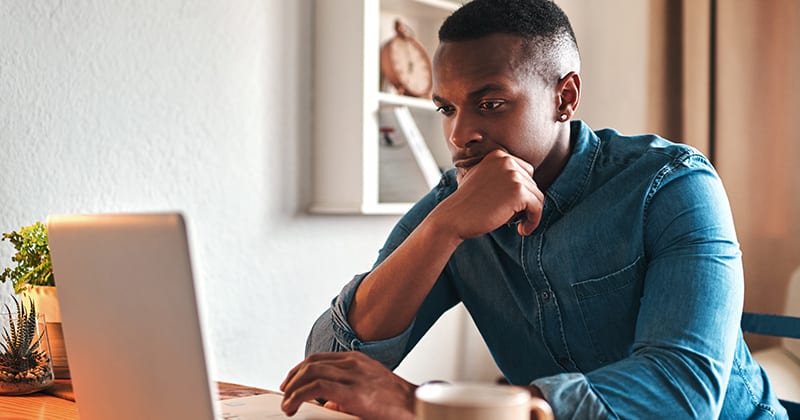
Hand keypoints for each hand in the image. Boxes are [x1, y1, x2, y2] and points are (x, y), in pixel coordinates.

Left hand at [280, 351, 416, 419]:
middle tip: (285, 391)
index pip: (321, 358)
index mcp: (358, 361)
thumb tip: (330, 404)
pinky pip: (316, 388)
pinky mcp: (352, 393)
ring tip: (287, 402)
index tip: (292, 381)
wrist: (417, 407)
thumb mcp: (371, 389)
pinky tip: (292, 405)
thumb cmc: (397, 402)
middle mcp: (354, 364)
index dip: (301, 368)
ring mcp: (353, 376)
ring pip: (311, 372)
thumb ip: (349, 393)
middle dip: (293, 377)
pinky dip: (299, 395)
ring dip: (293, 387)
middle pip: (312, 363)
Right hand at [436, 149, 543, 237]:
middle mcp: (506, 160)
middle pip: (532, 184)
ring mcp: (513, 175)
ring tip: (519, 225)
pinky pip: (537, 207)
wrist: (453, 218)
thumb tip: (525, 186)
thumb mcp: (481, 180)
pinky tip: (522, 230)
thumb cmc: (466, 205)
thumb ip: (500, 176)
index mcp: (497, 155)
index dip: (522, 192)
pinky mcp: (518, 191)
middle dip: (525, 203)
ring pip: (537, 196)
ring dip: (530, 213)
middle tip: (513, 218)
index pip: (525, 172)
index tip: (514, 207)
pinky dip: (533, 221)